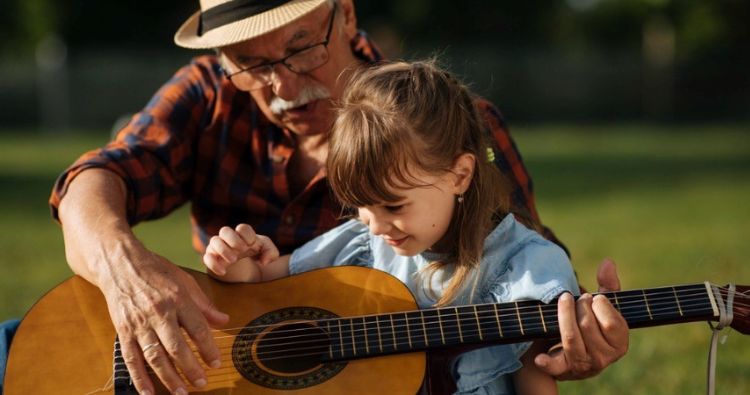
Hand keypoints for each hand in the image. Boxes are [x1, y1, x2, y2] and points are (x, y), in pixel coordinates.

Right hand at [102, 248, 229, 394]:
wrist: (120, 264)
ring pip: (155, 356)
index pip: (197, 329)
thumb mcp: (185, 281)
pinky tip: (149, 392)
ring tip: (182, 393)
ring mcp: (139, 324)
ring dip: (168, 378)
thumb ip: (204, 305)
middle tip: (202, 383)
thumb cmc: (156, 271)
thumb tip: (224, 320)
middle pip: (176, 347)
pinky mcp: (123, 331)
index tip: (216, 363)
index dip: (208, 348)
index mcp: (177, 299)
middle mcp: (158, 313)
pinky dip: (140, 378)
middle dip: (191, 368)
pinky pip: (131, 359)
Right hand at [203, 224, 279, 281]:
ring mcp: (219, 249)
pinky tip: (223, 272)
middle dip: (233, 239)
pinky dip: (213, 264)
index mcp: (243, 235)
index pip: (242, 228)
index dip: (247, 235)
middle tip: (242, 251)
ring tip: (233, 260)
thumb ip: (271, 253)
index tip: (252, 245)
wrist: (247, 271)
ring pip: (213, 241)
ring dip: (223, 249)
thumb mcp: (268, 253)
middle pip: (225, 230)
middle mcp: (229, 239)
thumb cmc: (256, 256)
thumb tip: (264, 262)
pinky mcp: (212, 260)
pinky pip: (206, 258)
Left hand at [534, 258, 628, 379]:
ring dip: (564, 316)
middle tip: (576, 298)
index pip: (613, 324)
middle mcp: (604, 358)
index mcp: (619, 344)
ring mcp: (583, 365)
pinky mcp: (563, 370)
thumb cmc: (593, 323)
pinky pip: (555, 368)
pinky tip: (539, 358)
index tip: (593, 297)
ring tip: (563, 301)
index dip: (600, 305)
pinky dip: (547, 363)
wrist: (574, 350)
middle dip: (580, 306)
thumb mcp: (603, 307)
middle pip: (588, 327)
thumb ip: (608, 286)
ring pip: (571, 339)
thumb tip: (607, 263)